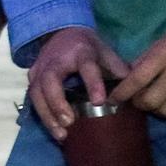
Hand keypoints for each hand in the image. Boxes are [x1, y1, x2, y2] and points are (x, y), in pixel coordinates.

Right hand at [28, 26, 128, 140]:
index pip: (86, 66)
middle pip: (50, 80)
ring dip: (47, 114)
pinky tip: (54, 129)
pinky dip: (42, 114)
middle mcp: (56, 59)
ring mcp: (40, 67)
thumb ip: (118, 70)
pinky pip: (33, 97)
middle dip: (57, 102)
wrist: (62, 32)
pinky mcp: (32, 76)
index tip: (99, 101)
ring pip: (36, 91)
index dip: (92, 83)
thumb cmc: (89, 47)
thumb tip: (134, 91)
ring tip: (61, 134)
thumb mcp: (106, 53)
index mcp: (81, 51)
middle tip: (69, 122)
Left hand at [110, 19, 165, 121]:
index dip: (122, 92)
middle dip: (138, 103)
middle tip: (137, 99)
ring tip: (155, 101)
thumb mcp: (159, 44)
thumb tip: (124, 83)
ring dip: (156, 110)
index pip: (138, 79)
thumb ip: (142, 63)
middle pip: (151, 100)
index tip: (112, 100)